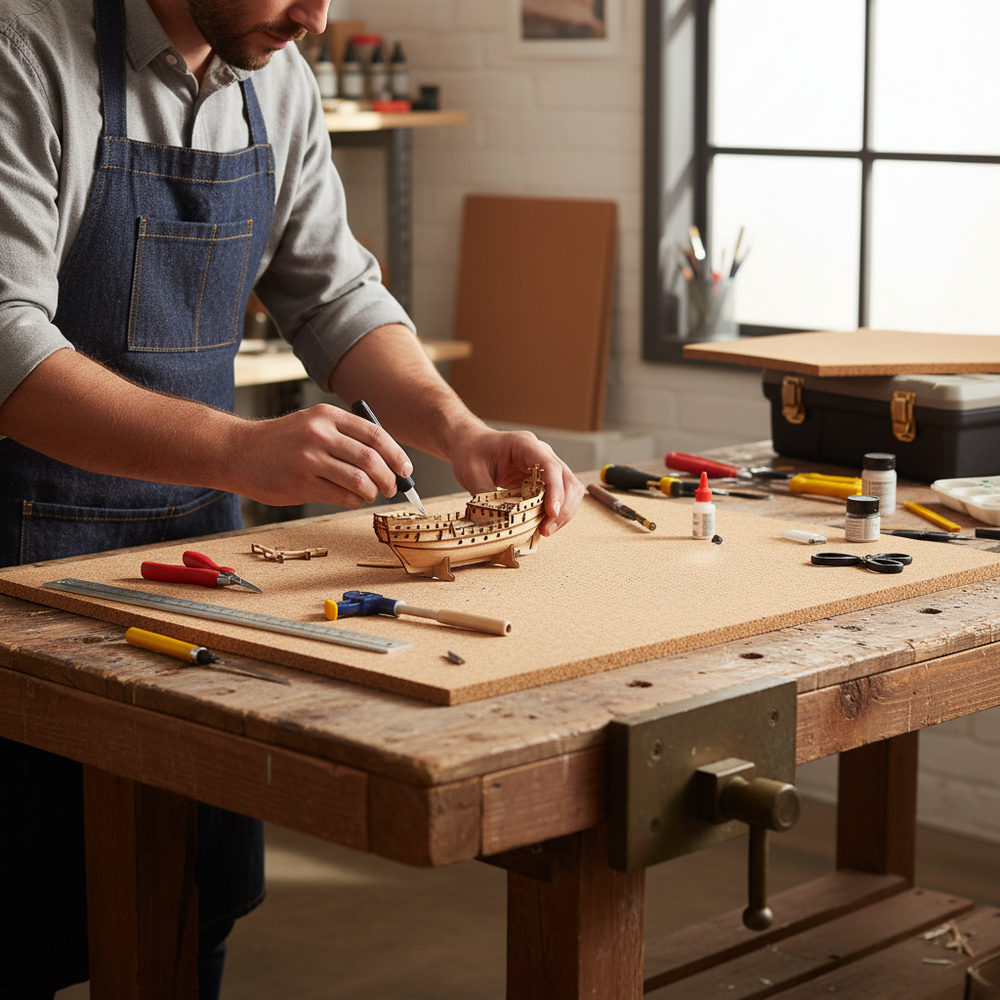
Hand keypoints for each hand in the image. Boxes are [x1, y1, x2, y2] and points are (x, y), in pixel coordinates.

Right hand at [230, 404, 414, 507]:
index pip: (374, 434)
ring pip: (359, 481)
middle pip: (371, 459)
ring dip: (372, 492)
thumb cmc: (281, 441)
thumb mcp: (312, 424)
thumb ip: (345, 436)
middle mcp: (319, 434)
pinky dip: (354, 501)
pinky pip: (341, 496)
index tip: (406, 469)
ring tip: (371, 494)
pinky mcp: (300, 483)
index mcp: (326, 415)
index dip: (396, 454)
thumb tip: (387, 459)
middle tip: (393, 487)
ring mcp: (309, 459)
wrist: (239, 452)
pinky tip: (351, 499)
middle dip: (389, 477)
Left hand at [446, 426, 583, 536]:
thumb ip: (485, 496)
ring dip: (563, 512)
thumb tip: (496, 523)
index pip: (550, 466)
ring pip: (569, 489)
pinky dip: (556, 511)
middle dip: (563, 508)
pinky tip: (543, 523)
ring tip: (545, 530)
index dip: (555, 491)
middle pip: (567, 480)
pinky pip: (560, 495)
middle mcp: (541, 453)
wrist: (471, 444)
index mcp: (525, 445)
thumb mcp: (472, 473)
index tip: (551, 512)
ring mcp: (546, 465)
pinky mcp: (544, 478)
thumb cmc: (472, 452)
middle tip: (546, 530)